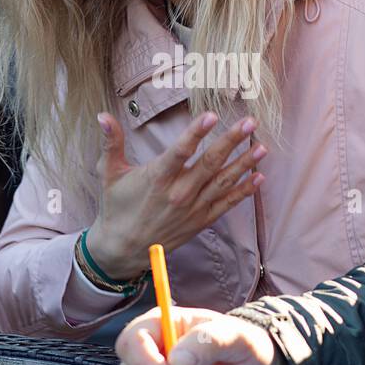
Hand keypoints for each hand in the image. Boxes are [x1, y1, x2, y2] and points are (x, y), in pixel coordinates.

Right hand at [85, 111, 265, 277]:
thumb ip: (111, 142)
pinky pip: (226, 204)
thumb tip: (102, 115)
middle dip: (231, 141)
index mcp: (157, 178)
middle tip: (249, 123)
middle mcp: (178, 193)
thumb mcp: (109, 173)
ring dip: (244, 164)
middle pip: (209, 163)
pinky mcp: (200, 221)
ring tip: (262, 147)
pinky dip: (243, 192)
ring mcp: (192, 208)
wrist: (122, 249)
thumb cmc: (116, 207)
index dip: (196, 133)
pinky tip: (258, 177)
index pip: (180, 152)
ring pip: (223, 182)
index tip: (212, 115)